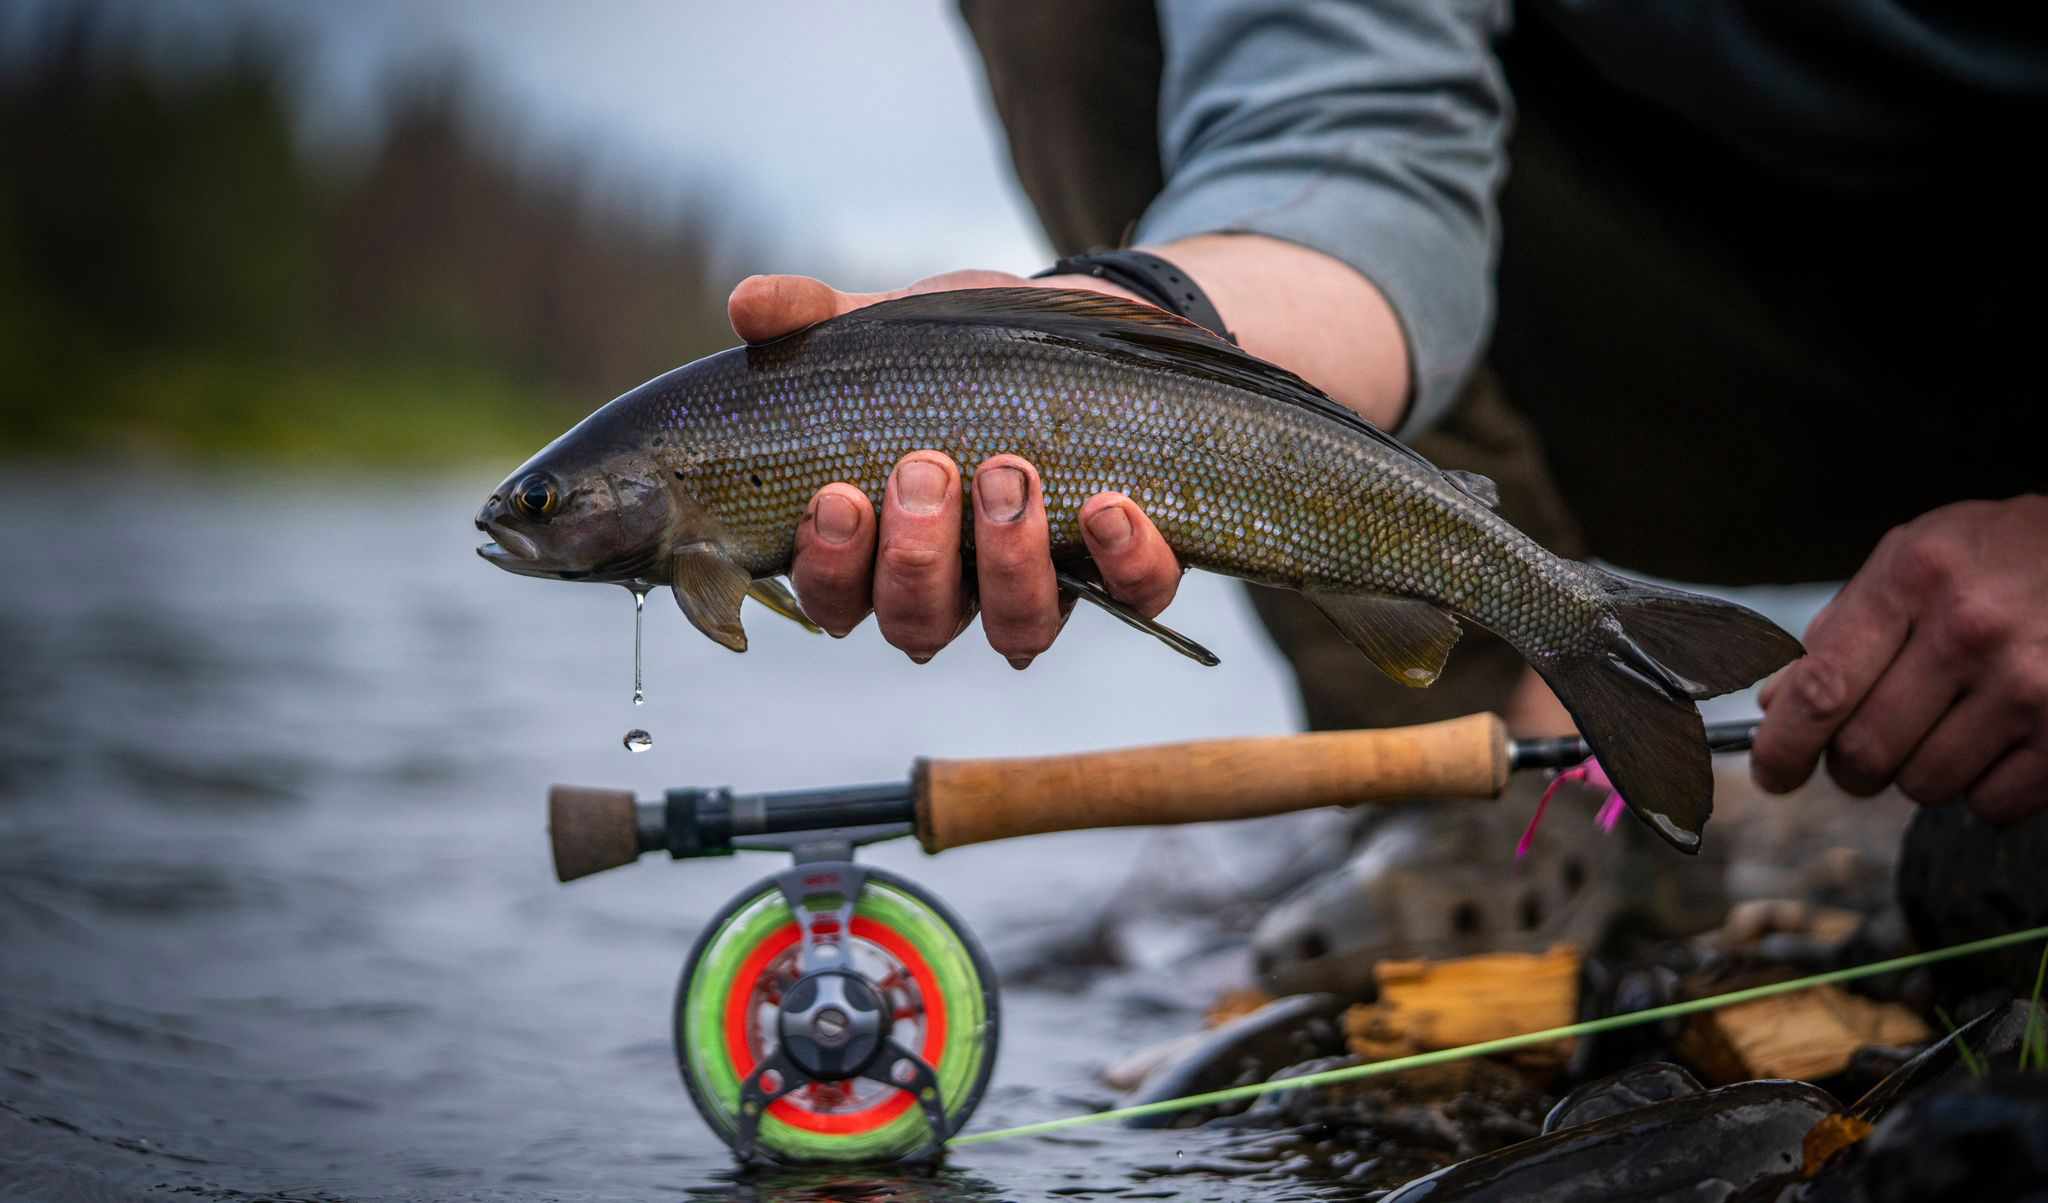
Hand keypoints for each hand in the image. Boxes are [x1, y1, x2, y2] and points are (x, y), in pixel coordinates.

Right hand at [728, 271, 1184, 665]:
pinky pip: (1134, 596)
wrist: (1079, 329)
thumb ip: (816, 321)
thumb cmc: (960, 355)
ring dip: (1009, 562)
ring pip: (1018, 628)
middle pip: (918, 625)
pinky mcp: (1128, 566)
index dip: (832, 567)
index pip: (836, 601)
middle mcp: (957, 590)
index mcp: (881, 552)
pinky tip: (1110, 505)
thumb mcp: (887, 330)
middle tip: (925, 469)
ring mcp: (1044, 585)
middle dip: (917, 557)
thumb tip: (745, 303)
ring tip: (1008, 473)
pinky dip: (1124, 560)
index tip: (840, 496)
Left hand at [1751, 495, 2047, 821]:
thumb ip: (1840, 630)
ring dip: (1917, 775)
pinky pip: (1991, 805)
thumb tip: (1776, 707)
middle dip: (1851, 767)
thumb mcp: (1913, 558)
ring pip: (1925, 785)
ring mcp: (2029, 682)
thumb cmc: (2000, 556)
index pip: (1822, 688)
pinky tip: (1996, 744)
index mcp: (1914, 577)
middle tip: (1865, 750)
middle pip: (1866, 752)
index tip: (1772, 773)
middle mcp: (1970, 629)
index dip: (1783, 747)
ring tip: (1945, 728)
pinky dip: (1980, 791)